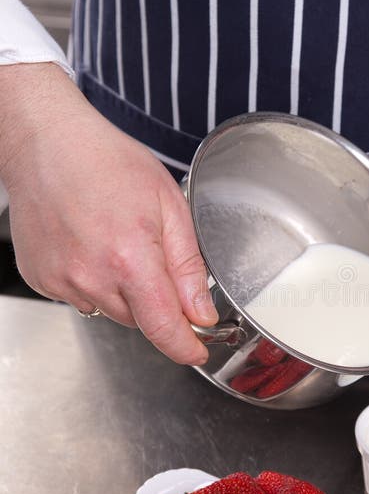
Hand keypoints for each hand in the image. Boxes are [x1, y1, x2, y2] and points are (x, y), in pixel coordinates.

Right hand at [0, 62, 216, 364]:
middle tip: (148, 251)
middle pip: (139, 319)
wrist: (46, 142)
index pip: (163, 328)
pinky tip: (89, 244)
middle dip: (154, 299)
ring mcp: (61, 281)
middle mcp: (91, 277)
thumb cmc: (107, 161)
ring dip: (121, 290)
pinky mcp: (41, 280)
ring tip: (114, 240)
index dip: (185, 347)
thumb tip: (202, 314)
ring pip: (109, 310)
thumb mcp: (169, 204)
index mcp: (130, 258)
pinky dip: (91, 281)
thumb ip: (188, 267)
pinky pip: (79, 297)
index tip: (198, 351)